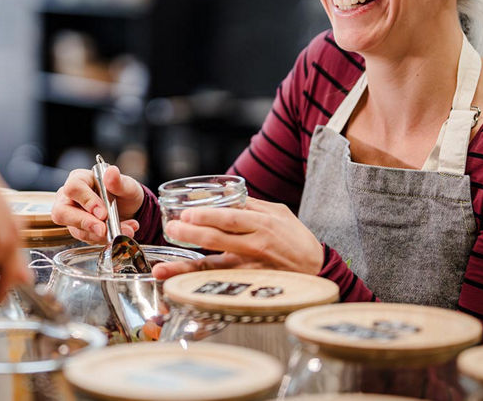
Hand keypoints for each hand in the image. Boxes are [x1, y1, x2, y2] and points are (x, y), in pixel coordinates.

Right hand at [51, 165, 143, 244]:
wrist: (129, 210)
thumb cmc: (123, 193)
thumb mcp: (127, 185)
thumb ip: (119, 181)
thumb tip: (112, 172)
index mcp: (79, 179)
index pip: (73, 188)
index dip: (87, 201)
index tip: (103, 213)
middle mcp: (70, 197)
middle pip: (62, 212)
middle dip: (85, 223)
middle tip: (104, 229)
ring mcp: (72, 215)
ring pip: (75, 229)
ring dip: (100, 234)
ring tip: (123, 230)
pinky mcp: (78, 230)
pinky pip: (86, 238)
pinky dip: (104, 239)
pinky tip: (119, 232)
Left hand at [156, 198, 322, 278]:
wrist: (319, 269)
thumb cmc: (296, 238)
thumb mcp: (280, 213)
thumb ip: (251, 206)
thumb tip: (225, 197)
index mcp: (263, 223)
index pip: (231, 217)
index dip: (207, 215)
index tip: (186, 213)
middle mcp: (256, 244)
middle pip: (219, 238)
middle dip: (192, 233)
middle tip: (171, 229)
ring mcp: (251, 266)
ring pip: (215, 266)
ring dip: (186, 266)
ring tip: (163, 268)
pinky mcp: (249, 282)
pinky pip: (220, 282)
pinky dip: (198, 284)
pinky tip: (179, 286)